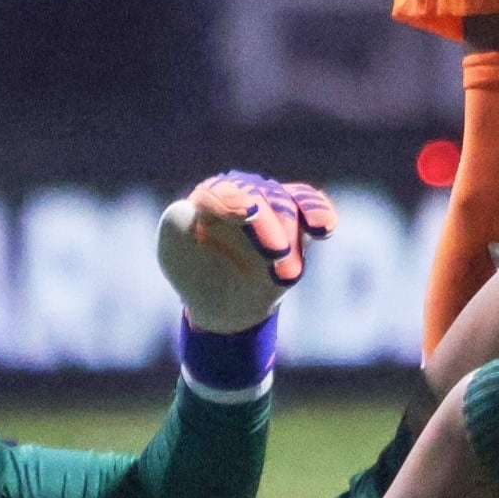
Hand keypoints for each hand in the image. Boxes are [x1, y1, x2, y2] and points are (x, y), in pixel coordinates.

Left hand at [157, 173, 336, 332]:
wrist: (226, 304)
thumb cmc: (195, 276)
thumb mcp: (175, 257)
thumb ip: (175, 230)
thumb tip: (186, 206)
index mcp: (210, 196)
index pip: (222, 193)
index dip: (235, 201)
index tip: (249, 213)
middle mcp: (243, 193)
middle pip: (262, 197)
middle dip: (271, 225)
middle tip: (276, 255)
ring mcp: (272, 205)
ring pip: (289, 204)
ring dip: (292, 233)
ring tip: (288, 275)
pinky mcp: (297, 219)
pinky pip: (311, 206)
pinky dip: (319, 213)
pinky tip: (324, 228)